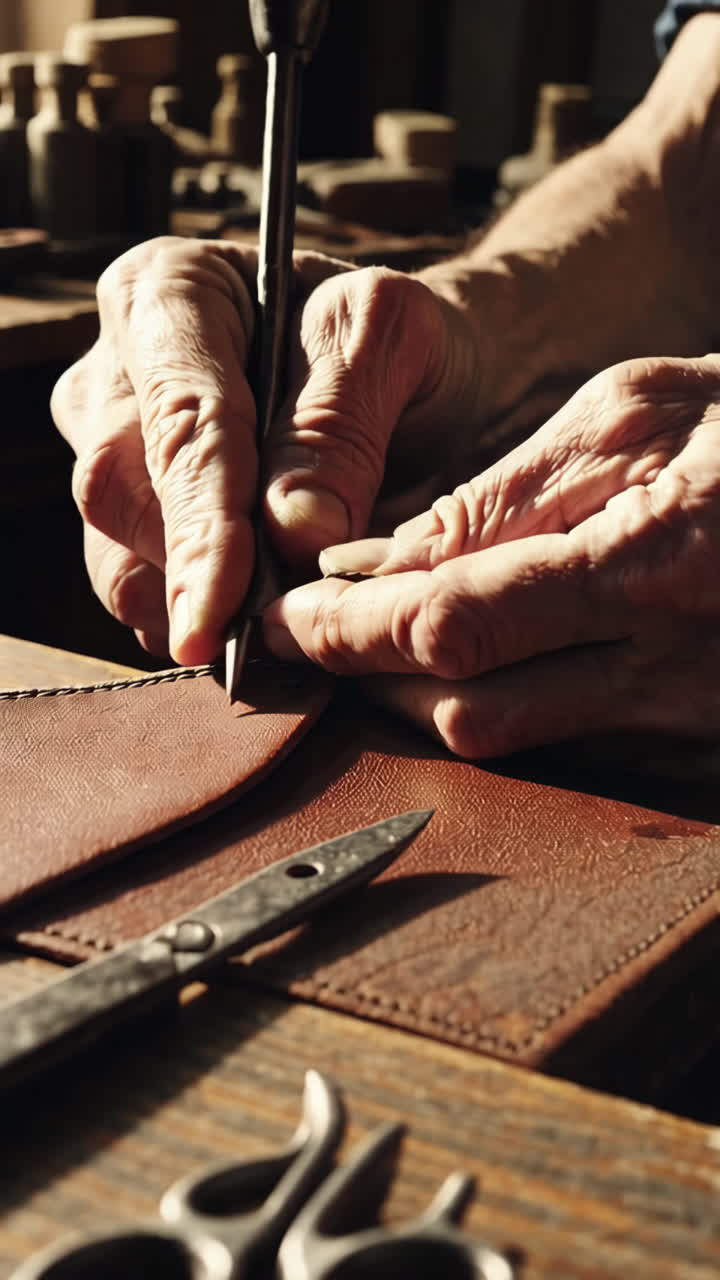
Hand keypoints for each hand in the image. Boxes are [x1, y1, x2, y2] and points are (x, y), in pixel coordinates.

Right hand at [51, 237, 479, 663]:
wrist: (411, 373)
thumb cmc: (397, 340)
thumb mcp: (395, 340)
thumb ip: (339, 424)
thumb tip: (290, 534)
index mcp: (166, 294)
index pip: (177, 420)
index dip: (199, 524)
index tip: (220, 612)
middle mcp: (114, 375)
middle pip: (120, 496)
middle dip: (197, 574)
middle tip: (284, 632)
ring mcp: (110, 455)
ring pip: (116, 559)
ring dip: (195, 614)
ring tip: (282, 643)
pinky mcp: (128, 525)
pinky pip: (138, 595)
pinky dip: (200, 629)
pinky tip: (258, 642)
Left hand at [264, 355, 719, 755]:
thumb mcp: (635, 412)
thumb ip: (504, 495)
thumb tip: (380, 560)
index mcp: (652, 563)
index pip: (453, 625)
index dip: (350, 630)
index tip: (288, 615)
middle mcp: (671, 666)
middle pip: (462, 710)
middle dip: (362, 675)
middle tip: (309, 631)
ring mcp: (688, 718)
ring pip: (504, 742)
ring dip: (414, 700)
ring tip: (368, 643)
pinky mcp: (694, 743)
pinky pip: (561, 746)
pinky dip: (492, 707)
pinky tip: (466, 664)